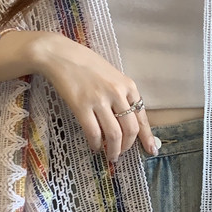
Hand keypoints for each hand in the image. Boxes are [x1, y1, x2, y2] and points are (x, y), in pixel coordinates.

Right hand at [30, 31, 157, 162]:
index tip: (151, 150)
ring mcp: (100, 99)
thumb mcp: (112, 76)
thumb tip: (127, 120)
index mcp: (128, 85)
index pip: (142, 116)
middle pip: (130, 129)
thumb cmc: (86, 64)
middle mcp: (117, 92)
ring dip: (113, 150)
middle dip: (128, 146)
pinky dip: (96, 144)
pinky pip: (93, 132)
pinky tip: (94, 146)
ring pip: (114, 134)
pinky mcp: (81, 106)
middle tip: (121, 154)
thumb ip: (122, 95)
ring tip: (110, 156)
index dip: (147, 136)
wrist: (60, 55)